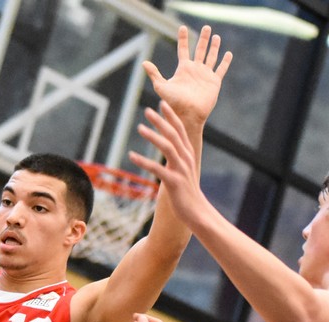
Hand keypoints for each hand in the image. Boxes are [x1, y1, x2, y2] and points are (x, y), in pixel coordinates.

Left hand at [129, 100, 207, 227]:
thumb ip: (177, 158)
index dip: (171, 116)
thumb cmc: (187, 193)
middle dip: (161, 121)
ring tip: (139, 128)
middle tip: (147, 110)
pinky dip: (144, 161)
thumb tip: (170, 149)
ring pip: (167, 148)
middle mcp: (186, 159)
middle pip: (173, 135)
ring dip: (153, 137)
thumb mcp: (183, 171)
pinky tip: (131, 156)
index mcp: (188, 155)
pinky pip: (157, 169)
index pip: (180, 130)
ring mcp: (181, 170)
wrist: (197, 212)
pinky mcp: (174, 183)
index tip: (162, 102)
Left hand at [143, 25, 231, 129]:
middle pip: (200, 50)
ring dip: (214, 47)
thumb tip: (144, 63)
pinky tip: (228, 54)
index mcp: (183, 69)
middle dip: (203, 38)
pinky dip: (225, 61)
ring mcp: (205, 75)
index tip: (182, 27)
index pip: (183, 49)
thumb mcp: (162, 86)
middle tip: (207, 27)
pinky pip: (221, 69)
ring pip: (211, 57)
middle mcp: (195, 70)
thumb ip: (155, 74)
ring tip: (216, 36)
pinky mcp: (214, 82)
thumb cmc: (173, 102)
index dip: (183, 38)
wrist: (187, 114)